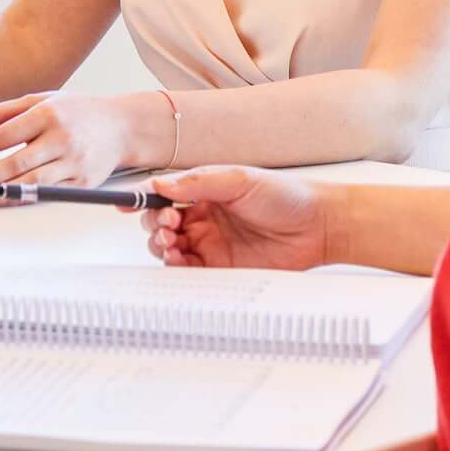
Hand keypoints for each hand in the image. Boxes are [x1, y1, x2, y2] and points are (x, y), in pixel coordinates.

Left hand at [0, 91, 154, 205]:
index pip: (3, 134)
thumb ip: (4, 112)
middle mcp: (61, 139)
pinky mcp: (82, 184)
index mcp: (48, 115)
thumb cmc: (79, 111)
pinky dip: (21, 199)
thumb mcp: (42, 99)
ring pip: (29, 184)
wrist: (123, 126)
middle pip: (14, 163)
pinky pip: (46, 195)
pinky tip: (1, 201)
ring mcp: (73, 164)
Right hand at [142, 167, 332, 271]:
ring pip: (168, 249)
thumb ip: (199, 182)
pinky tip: (179, 259)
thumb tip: (160, 185)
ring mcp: (210, 244)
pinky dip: (176, 267)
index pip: (164, 196)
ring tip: (171, 241)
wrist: (320, 226)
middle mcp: (203, 219)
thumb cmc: (287, 196)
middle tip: (166, 224)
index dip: (144, 199)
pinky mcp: (221, 268)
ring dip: (161, 245)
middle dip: (153, 224)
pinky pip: (188, 271)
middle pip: (160, 224)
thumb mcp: (240, 179)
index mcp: (205, 193)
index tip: (129, 203)